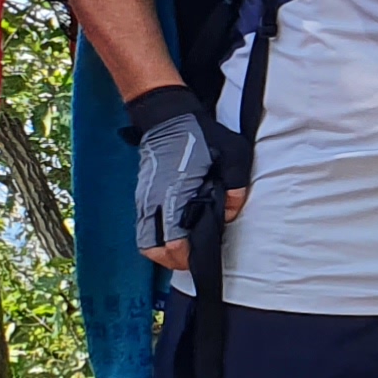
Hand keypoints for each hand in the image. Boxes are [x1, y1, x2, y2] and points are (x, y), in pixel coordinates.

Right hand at [126, 84, 242, 272]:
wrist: (167, 117)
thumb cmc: (200, 135)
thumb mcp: (232, 155)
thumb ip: (236, 188)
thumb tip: (230, 215)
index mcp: (175, 196)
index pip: (173, 245)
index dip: (188, 257)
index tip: (204, 255)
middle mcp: (154, 203)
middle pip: (155, 251)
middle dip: (175, 260)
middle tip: (195, 256)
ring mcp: (145, 200)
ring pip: (146, 243)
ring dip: (164, 251)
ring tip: (185, 248)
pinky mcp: (142, 196)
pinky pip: (143, 228)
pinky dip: (156, 238)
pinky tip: (175, 233)